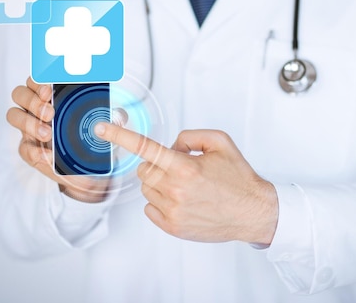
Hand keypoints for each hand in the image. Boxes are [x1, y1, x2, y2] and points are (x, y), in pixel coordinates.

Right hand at [6, 77, 109, 202]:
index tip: (50, 90)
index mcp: (49, 95)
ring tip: (48, 134)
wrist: (86, 168)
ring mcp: (29, 128)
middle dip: (33, 101)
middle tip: (50, 113)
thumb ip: (106, 111)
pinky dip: (36, 152)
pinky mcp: (29, 149)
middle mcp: (35, 108)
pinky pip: (24, 148)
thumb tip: (118, 107)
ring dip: (29, 123)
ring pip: (14, 115)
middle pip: (19, 94)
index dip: (39, 82)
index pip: (35, 80)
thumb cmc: (89, 135)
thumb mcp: (100, 121)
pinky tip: (48, 156)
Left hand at [94, 122, 278, 243]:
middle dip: (157, 165)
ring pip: (146, 188)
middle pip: (144, 170)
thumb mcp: (220, 142)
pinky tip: (183, 200)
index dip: (120, 136)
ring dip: (160, 183)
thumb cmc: (238, 178)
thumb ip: (190, 136)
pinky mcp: (172, 227)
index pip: (145, 147)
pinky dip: (161, 201)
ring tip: (186, 187)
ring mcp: (172, 210)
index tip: (102, 128)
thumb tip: (171, 145)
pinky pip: (150, 208)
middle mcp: (175, 189)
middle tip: (180, 168)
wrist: (252, 211)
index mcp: (185, 166)